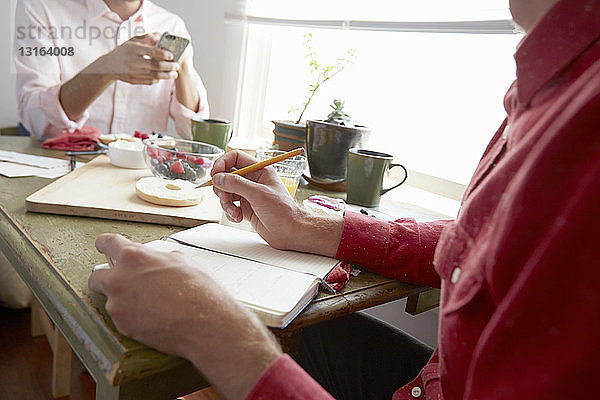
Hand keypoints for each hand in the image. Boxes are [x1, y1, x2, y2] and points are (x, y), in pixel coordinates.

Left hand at [88, 234, 280, 399]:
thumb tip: (154, 261)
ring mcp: (118, 305)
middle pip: (97, 276)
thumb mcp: (180, 260)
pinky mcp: (123, 326)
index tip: (103, 246)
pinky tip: (153, 315)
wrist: (206, 323)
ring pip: (111, 299)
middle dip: (107, 277)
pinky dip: (133, 316)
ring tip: (150, 303)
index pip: (107, 243)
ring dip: (124, 299)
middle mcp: (119, 280)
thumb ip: (157, 258)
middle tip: (123, 281)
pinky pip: (122, 317)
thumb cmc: (198, 291)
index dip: (105, 244)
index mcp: (133, 257)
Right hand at [97, 33, 178, 84]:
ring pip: (154, 76)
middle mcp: (132, 61)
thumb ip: (147, 38)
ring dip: (167, 75)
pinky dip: (158, 79)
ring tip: (174, 74)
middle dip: (169, 66)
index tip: (171, 55)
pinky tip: (163, 77)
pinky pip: (149, 81)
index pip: (151, 52)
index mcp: (133, 49)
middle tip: (176, 65)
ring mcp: (133, 73)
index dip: (163, 54)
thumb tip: (161, 36)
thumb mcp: (132, 41)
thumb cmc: (124, 51)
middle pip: (155, 65)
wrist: (109, 66)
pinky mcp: (134, 81)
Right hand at [211, 150, 343, 255]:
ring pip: (226, 192)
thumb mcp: (258, 194)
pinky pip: (229, 206)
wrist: (290, 232)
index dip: (222, 164)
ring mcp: (248, 194)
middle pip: (226, 176)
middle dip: (222, 188)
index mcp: (260, 170)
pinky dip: (230, 212)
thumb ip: (236, 184)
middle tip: (225, 197)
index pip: (235, 158)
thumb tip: (218, 177)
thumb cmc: (283, 212)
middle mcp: (253, 181)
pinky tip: (238, 218)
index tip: (215, 175)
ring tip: (234, 212)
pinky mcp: (245, 208)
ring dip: (225, 203)